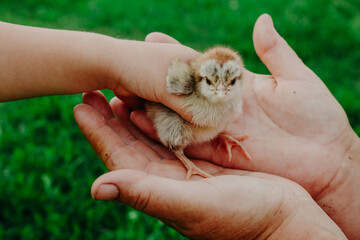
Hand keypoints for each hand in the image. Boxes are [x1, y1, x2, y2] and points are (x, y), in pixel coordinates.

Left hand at [74, 91, 344, 239]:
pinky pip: (179, 130)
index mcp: (160, 189)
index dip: (98, 132)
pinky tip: (159, 97)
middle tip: (92, 88)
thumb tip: (95, 187)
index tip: (80, 105)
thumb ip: (148, 194)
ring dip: (134, 111)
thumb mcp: (193, 206)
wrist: (285, 220)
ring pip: (152, 133)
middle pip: (131, 141)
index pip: (119, 157)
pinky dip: (166, 113)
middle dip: (110, 116)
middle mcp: (169, 178)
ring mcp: (188, 166)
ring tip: (119, 86)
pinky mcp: (207, 157)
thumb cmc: (243, 218)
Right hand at [127, 14, 359, 237]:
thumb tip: (261, 19)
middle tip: (116, 71)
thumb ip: (275, 52)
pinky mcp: (216, 156)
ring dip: (142, 109)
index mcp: (237, 89)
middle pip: (177, 96)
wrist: (328, 162)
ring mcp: (215, 134)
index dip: (174, 54)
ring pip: (172, 121)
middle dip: (146, 84)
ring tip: (113, 96)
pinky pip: (181, 144)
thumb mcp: (298, 80)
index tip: (150, 38)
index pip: (198, 68)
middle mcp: (219, 111)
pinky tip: (133, 121)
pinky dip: (158, 133)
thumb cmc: (319, 120)